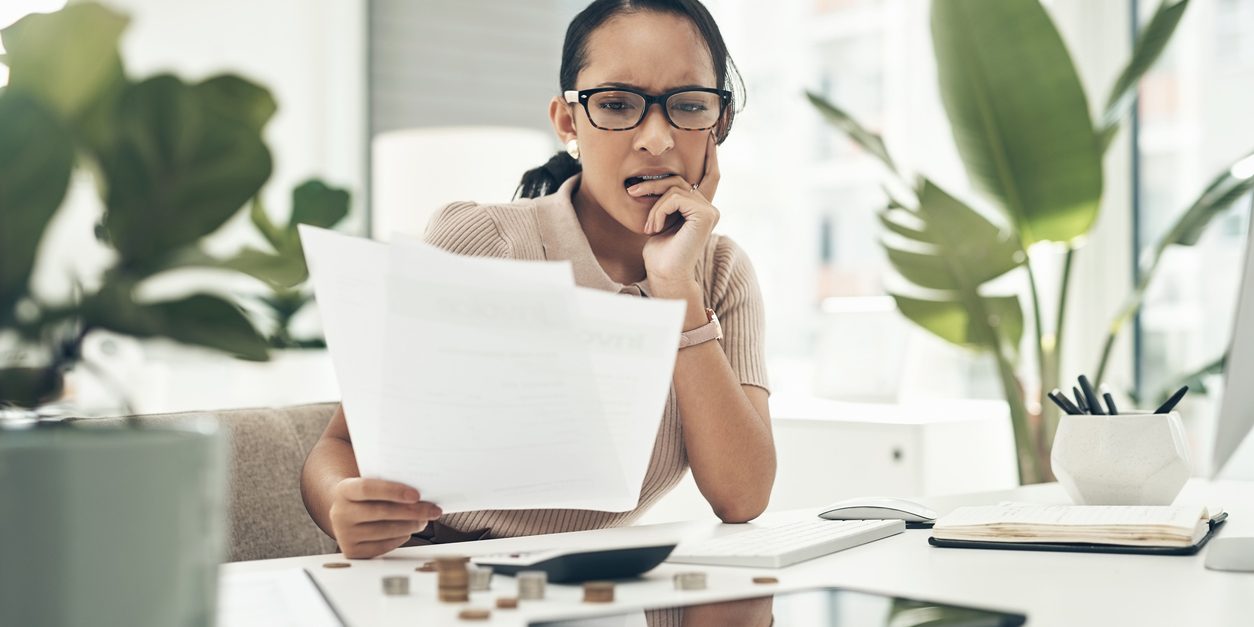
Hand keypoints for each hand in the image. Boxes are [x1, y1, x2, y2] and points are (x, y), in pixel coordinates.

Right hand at [328, 478, 442, 558]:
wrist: (346, 511)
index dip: (393, 491)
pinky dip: (399, 539)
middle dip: (412, 512)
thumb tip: (422, 491)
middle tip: (433, 510)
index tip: (417, 495)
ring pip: (384, 531)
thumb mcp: (371, 483)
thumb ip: (389, 483)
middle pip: (381, 512)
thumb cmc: (367, 496)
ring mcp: (344, 534)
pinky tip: (408, 531)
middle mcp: (340, 513)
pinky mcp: (352, 551)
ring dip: (410, 526)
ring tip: (424, 520)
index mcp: (344, 490)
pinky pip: (381, 547)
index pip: (368, 489)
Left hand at [633, 132, 720, 285]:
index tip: (708, 136)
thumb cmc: (658, 252)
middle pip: (678, 179)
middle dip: (652, 185)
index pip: (709, 175)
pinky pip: (674, 197)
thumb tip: (659, 178)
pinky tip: (654, 227)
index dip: (710, 156)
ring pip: (673, 187)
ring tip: (647, 225)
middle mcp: (709, 207)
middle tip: (632, 192)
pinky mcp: (705, 214)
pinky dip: (658, 210)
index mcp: (700, 208)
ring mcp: (710, 210)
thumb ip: (667, 199)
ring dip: (652, 203)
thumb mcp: (660, 217)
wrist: (664, 275)